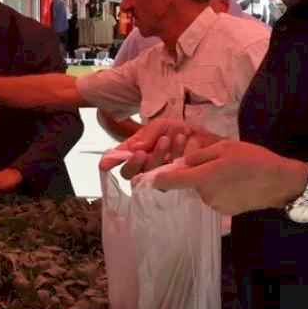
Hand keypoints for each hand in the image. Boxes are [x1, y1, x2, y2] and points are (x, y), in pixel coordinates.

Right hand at [100, 119, 217, 177]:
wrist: (203, 134)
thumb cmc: (176, 130)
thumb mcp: (158, 127)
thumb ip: (144, 137)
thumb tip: (132, 149)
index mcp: (133, 151)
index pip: (115, 160)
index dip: (108, 162)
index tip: (104, 165)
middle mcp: (142, 166)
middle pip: (128, 174)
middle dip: (133, 163)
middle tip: (142, 151)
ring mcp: (157, 176)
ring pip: (147, 174)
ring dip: (156, 156)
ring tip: (165, 139)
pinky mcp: (173, 181)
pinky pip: (167, 175)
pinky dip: (173, 155)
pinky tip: (180, 140)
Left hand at [152, 140, 307, 215]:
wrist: (280, 182)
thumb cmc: (253, 159)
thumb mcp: (224, 148)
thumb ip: (198, 156)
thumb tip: (181, 162)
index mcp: (202, 178)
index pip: (169, 182)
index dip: (157, 178)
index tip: (148, 176)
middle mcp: (205, 195)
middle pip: (189, 184)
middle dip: (195, 174)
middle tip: (216, 162)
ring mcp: (215, 205)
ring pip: (203, 191)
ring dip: (209, 182)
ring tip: (231, 172)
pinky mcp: (226, 212)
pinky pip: (215, 198)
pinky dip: (220, 191)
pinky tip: (237, 183)